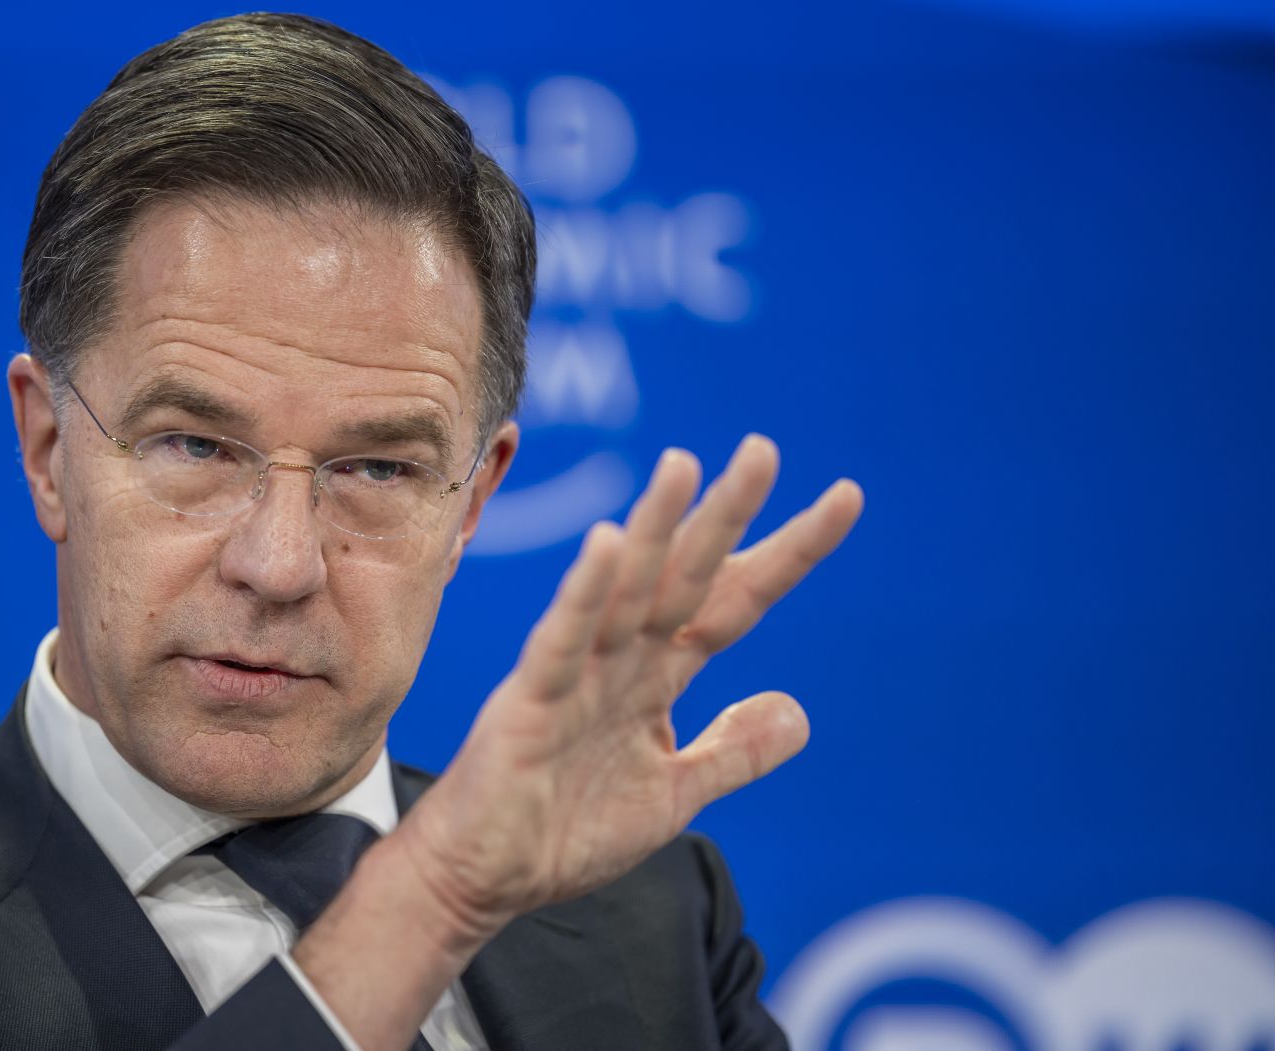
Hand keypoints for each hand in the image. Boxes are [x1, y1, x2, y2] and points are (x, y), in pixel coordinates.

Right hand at [395, 434, 863, 937]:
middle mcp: (623, 660)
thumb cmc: (566, 831)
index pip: (735, 600)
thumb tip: (798, 708)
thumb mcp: (675, 794)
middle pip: (686, 576)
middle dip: (726, 516)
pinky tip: (605, 546)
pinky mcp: (529, 702)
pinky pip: (562, 642)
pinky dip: (584, 595)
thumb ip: (732, 751)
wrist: (485, 880)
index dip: (790, 553)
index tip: (844, 497)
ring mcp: (576, 675)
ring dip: (654, 530)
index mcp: (658, 675)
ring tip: (684, 466)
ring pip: (623, 592)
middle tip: (763, 450)